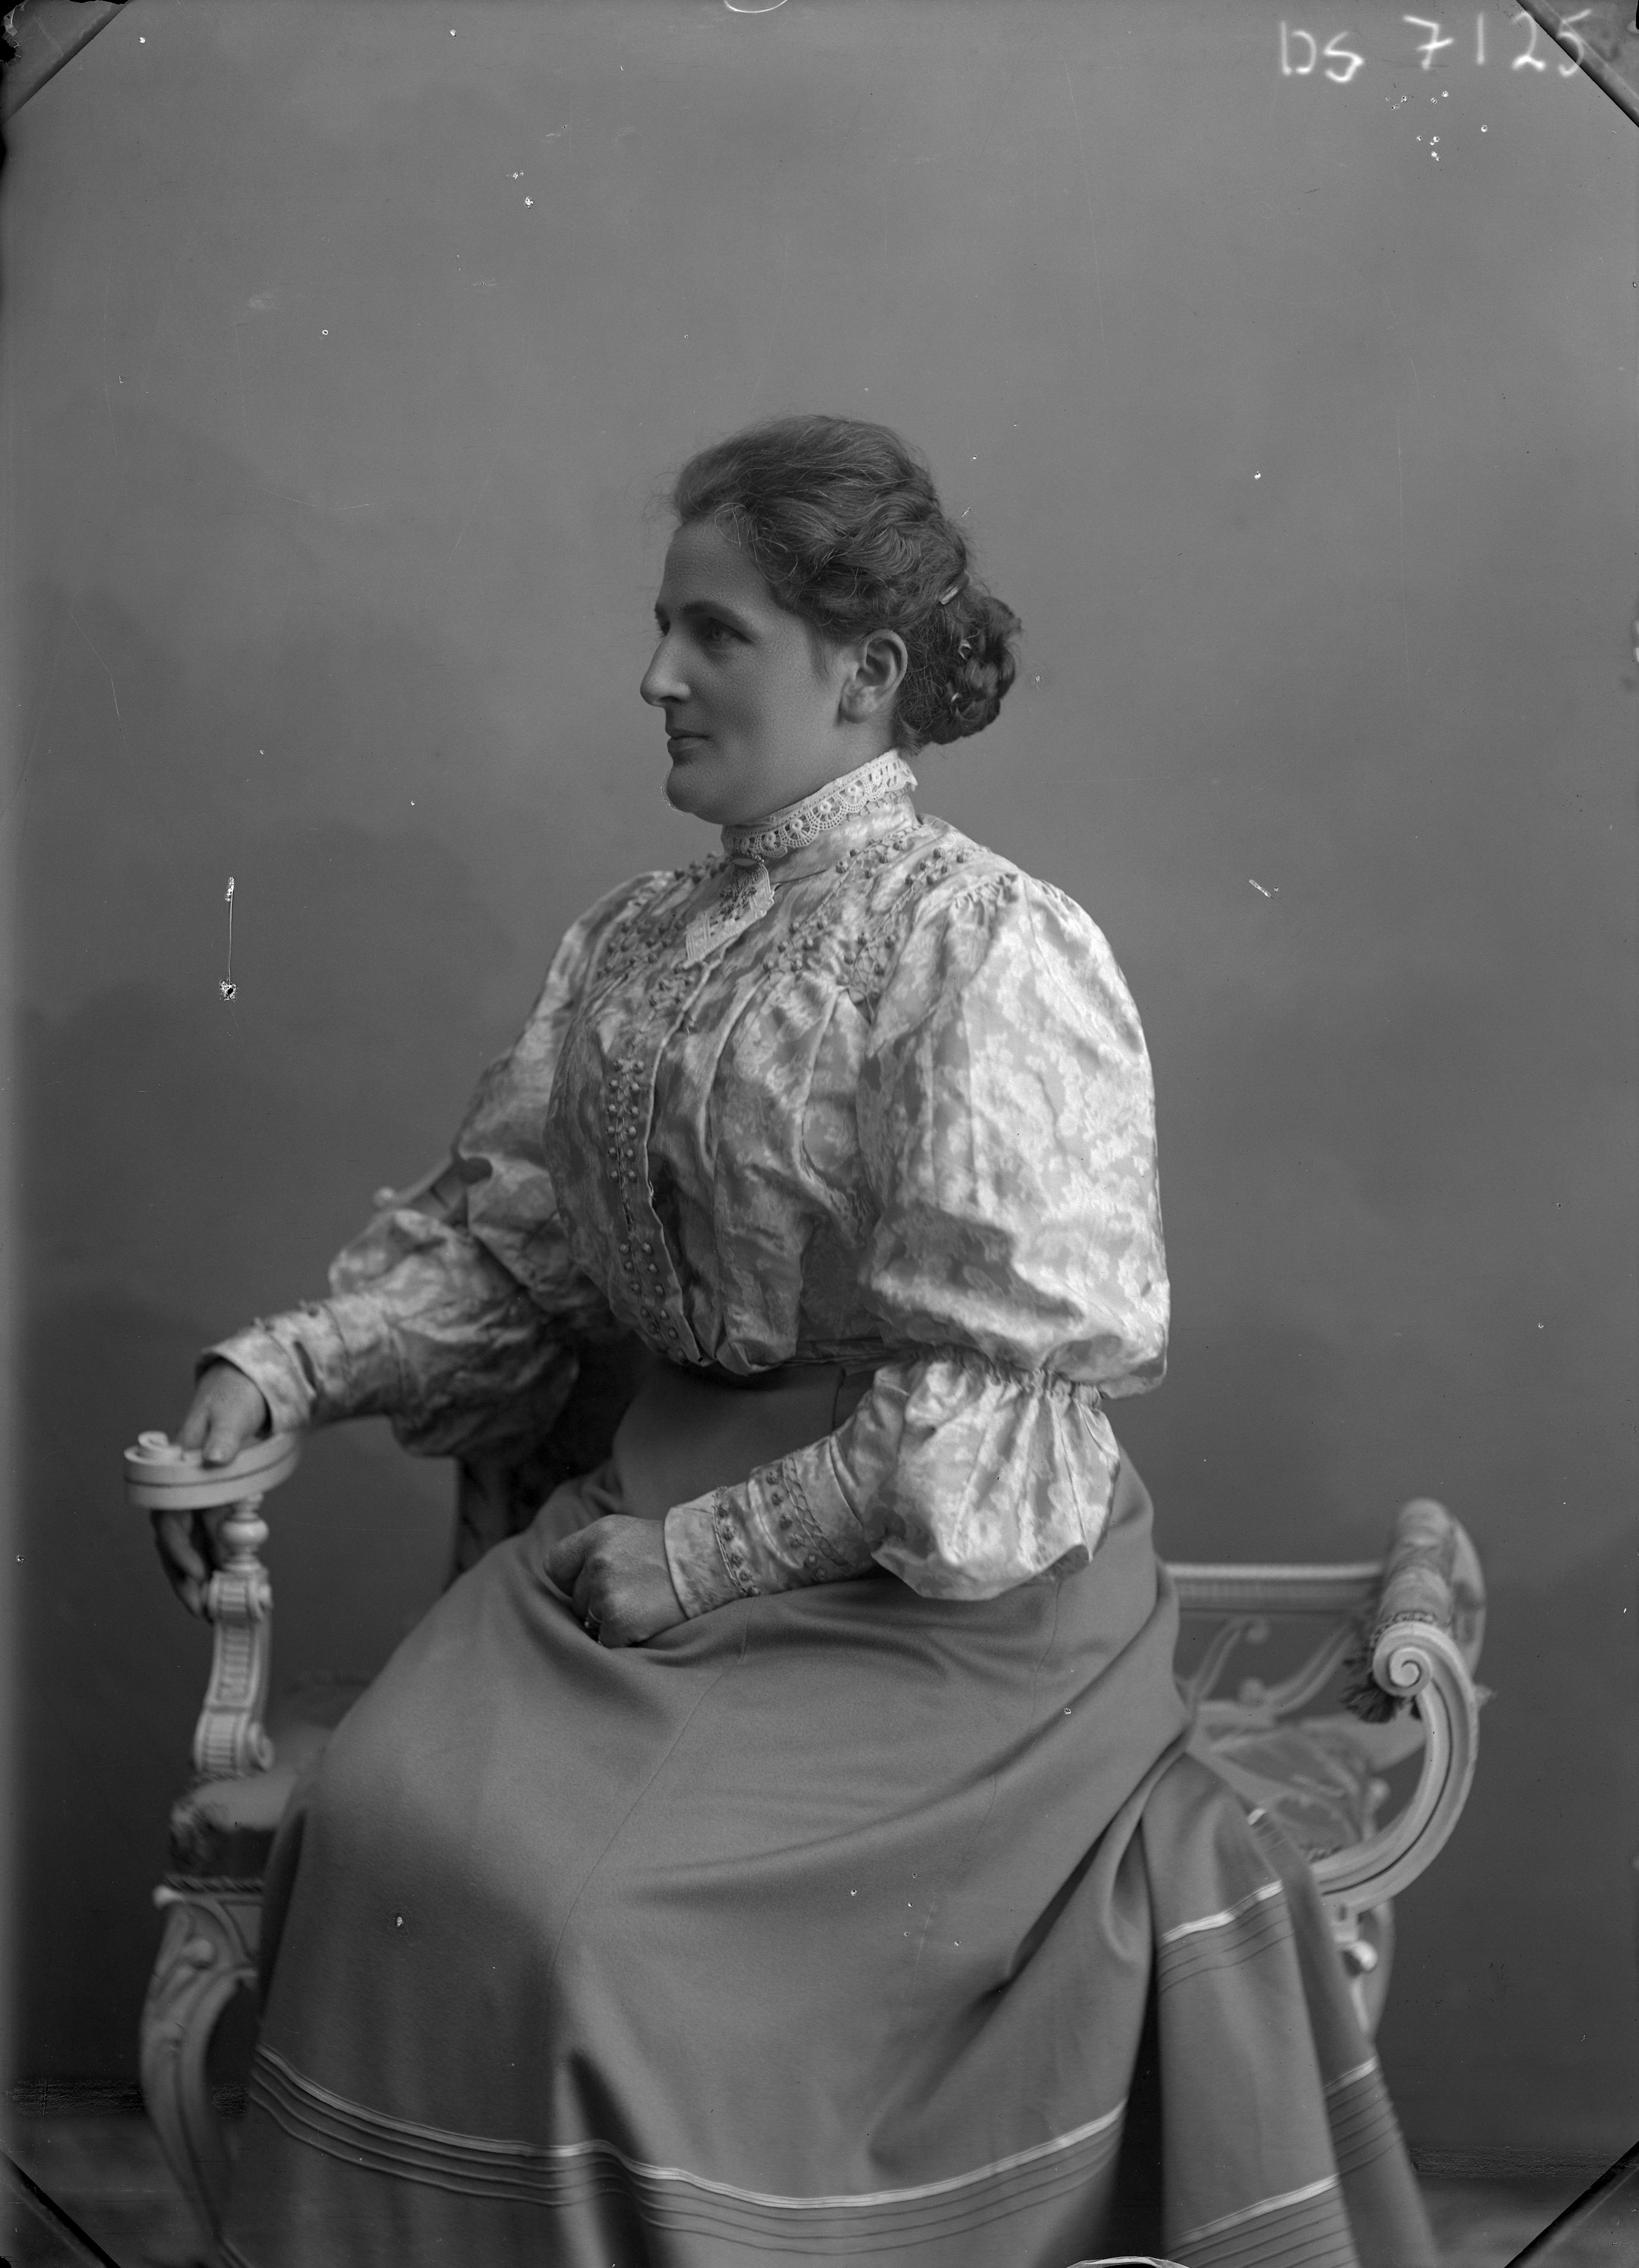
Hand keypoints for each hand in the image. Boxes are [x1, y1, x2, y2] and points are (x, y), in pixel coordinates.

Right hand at [151, 1363, 271, 1616]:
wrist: (241, 1388)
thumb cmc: (236, 1399)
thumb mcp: (232, 1412)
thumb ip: (223, 1435)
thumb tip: (212, 1458)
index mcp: (180, 1469)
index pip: (170, 1515)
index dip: (180, 1547)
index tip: (198, 1572)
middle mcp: (182, 1486)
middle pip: (173, 1540)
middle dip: (183, 1577)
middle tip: (200, 1610)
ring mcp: (194, 1495)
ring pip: (185, 1544)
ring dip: (194, 1577)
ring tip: (206, 1610)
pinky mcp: (210, 1501)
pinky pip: (204, 1537)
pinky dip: (210, 1561)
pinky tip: (220, 1584)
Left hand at [543, 1515, 685, 1647]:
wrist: (714, 1560)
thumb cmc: (671, 1550)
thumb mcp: (626, 1533)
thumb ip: (594, 1552)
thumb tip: (571, 1585)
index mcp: (596, 1536)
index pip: (555, 1566)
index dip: (571, 1580)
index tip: (592, 1584)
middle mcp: (597, 1561)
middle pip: (577, 1599)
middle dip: (597, 1603)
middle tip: (633, 1594)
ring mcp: (606, 1591)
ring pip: (590, 1621)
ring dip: (611, 1621)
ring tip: (642, 1605)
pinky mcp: (618, 1620)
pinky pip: (605, 1640)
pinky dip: (623, 1638)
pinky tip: (646, 1621)